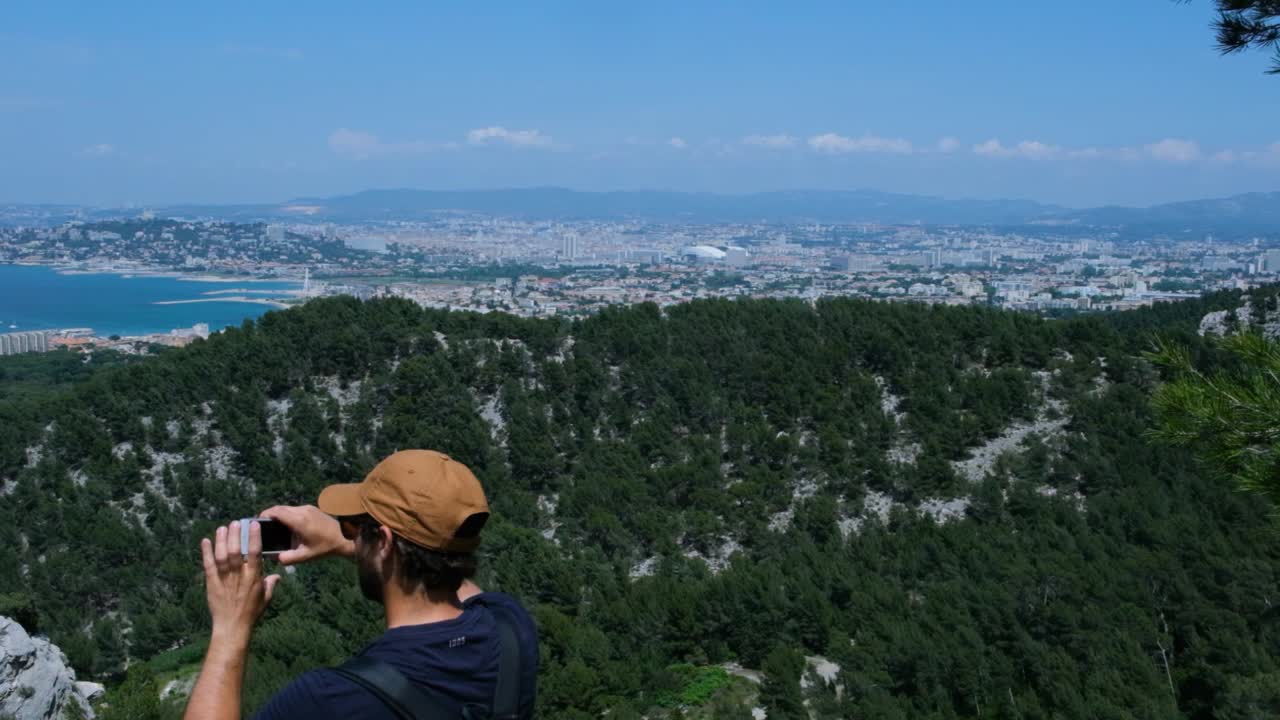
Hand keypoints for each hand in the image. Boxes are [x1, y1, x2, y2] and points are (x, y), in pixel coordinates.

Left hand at [200, 520, 278, 640]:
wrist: (231, 627)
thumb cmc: (251, 613)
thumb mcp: (265, 599)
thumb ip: (270, 585)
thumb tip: (277, 576)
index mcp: (253, 578)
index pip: (255, 554)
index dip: (254, 537)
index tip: (253, 524)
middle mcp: (238, 576)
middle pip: (236, 552)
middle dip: (235, 535)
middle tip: (235, 522)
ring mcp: (224, 579)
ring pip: (222, 556)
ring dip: (221, 540)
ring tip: (222, 528)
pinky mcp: (211, 584)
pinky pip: (208, 565)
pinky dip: (206, 553)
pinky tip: (205, 541)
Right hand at [259, 504, 353, 564]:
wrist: (344, 537)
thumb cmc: (324, 547)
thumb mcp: (306, 556)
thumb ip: (289, 558)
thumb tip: (275, 559)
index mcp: (299, 521)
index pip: (277, 512)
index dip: (265, 514)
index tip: (258, 522)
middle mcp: (302, 511)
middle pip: (280, 508)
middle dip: (269, 515)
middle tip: (263, 526)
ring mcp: (308, 508)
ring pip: (287, 507)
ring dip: (279, 514)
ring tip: (274, 527)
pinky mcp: (311, 508)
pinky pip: (294, 509)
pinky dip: (287, 514)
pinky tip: (287, 526)